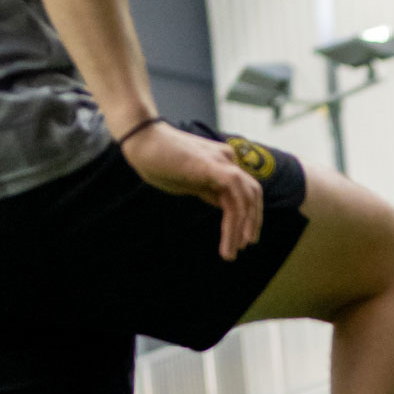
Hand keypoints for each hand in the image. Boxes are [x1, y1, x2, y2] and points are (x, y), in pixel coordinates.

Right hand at [122, 119, 262, 261]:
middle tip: (243, 247)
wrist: (141, 141)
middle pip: (252, 195)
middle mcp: (228, 160)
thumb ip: (206, 188)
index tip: (239, 239)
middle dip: (251, 222)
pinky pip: (236, 197)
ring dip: (241, 228)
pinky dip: (237, 220)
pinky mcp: (214, 167)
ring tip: (231, 252)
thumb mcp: (187, 180)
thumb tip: (220, 202)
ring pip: (245, 199)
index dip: (246, 216)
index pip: (244, 192)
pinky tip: (230, 239)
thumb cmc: (157, 160)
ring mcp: (223, 162)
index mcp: (222, 162)